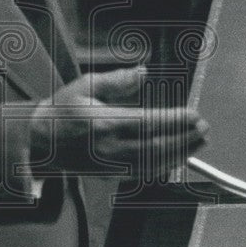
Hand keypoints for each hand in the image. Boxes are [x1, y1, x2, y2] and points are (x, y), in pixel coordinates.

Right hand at [30, 67, 207, 178]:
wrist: (40, 142)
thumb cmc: (62, 111)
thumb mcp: (85, 86)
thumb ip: (116, 80)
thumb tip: (143, 72)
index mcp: (104, 122)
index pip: (148, 123)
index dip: (174, 120)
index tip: (193, 115)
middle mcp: (110, 146)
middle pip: (156, 145)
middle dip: (185, 137)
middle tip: (204, 129)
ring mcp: (112, 164)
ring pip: (154, 162)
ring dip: (181, 152)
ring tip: (199, 142)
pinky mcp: (111, 174)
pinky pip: (144, 172)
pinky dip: (165, 165)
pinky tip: (178, 156)